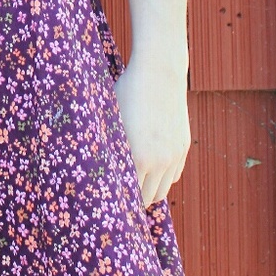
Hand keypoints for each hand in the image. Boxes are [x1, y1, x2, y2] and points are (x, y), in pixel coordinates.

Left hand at [112, 59, 190, 207]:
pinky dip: (162, 177)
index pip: (129, 195)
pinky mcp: (183, 147)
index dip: (118, 201)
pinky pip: (173, 175)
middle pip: (148, 198)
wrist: (159, 73)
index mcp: (137, 156)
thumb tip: (91, 168)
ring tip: (133, 186)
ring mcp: (174, 155)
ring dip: (149, 191)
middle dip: (133, 201)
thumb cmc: (126, 93)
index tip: (106, 201)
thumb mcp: (110, 120)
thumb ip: (107, 147)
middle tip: (118, 197)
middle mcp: (159, 161)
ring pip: (163, 190)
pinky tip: (148, 168)